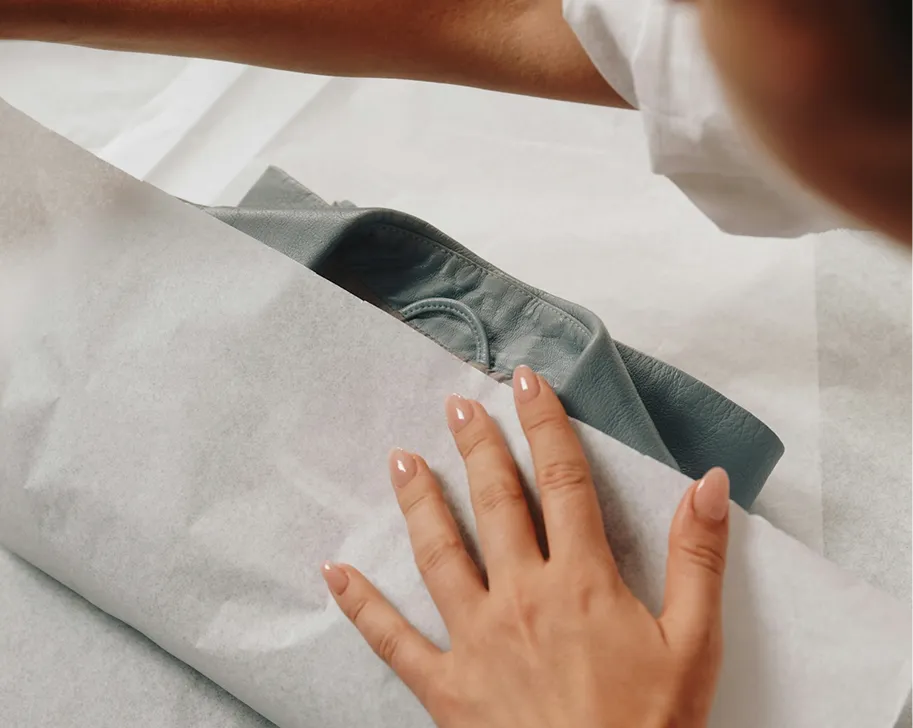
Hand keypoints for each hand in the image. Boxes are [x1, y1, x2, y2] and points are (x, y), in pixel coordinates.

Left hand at [322, 365, 729, 727]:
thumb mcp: (695, 645)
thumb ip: (698, 558)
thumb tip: (709, 482)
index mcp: (582, 581)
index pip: (563, 479)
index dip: (545, 422)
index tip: (526, 379)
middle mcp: (521, 595)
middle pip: (496, 501)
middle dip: (477, 446)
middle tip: (458, 404)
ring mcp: (476, 639)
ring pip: (439, 553)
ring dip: (419, 502)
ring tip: (401, 459)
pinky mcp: (444, 686)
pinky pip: (392, 640)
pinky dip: (361, 606)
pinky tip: (334, 572)